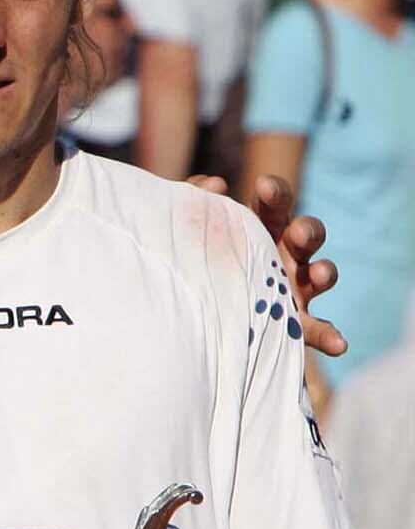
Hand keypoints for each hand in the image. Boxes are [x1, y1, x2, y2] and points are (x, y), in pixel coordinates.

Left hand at [189, 173, 345, 357]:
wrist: (196, 315)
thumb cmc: (196, 259)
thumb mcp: (190, 228)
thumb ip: (195, 199)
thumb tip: (214, 184)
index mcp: (259, 227)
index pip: (275, 203)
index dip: (275, 194)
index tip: (264, 187)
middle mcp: (283, 254)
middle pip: (306, 234)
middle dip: (308, 231)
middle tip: (298, 234)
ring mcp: (294, 287)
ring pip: (321, 274)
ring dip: (324, 272)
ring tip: (319, 274)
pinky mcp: (294, 323)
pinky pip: (316, 329)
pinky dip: (329, 335)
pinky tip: (339, 344)